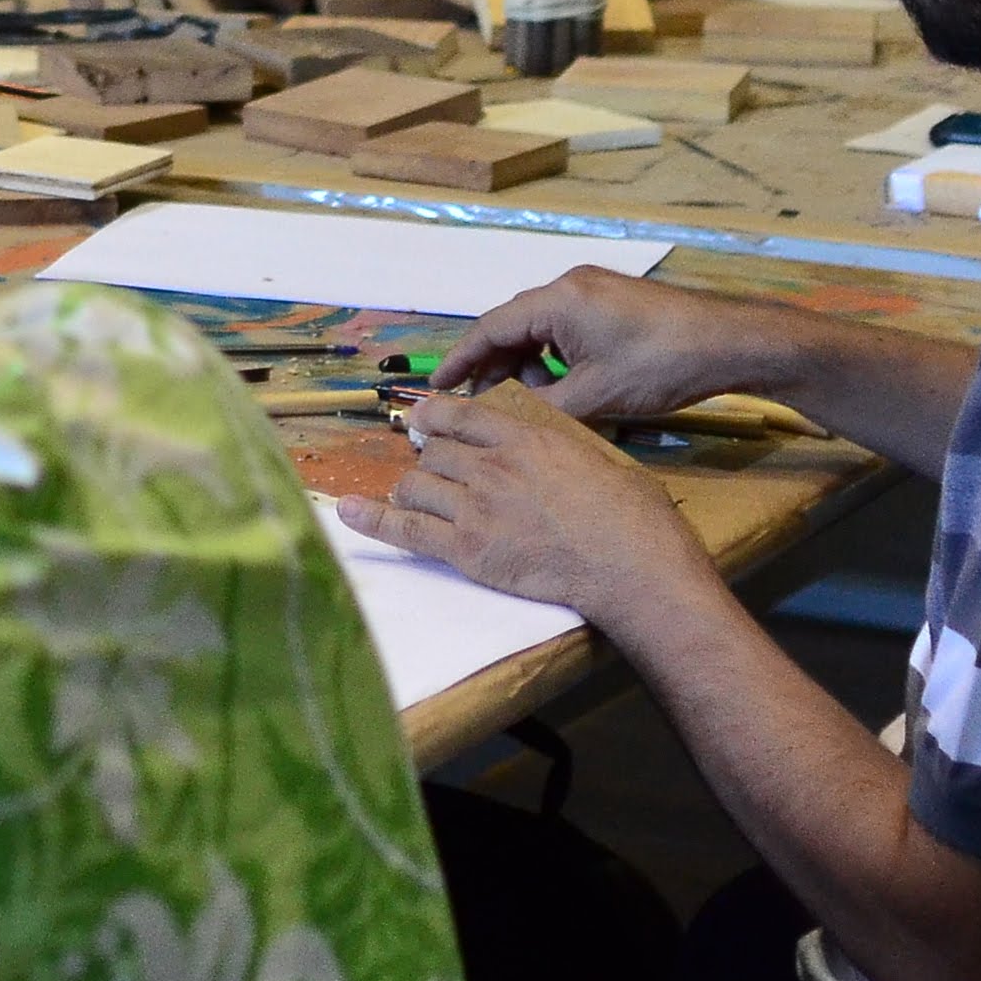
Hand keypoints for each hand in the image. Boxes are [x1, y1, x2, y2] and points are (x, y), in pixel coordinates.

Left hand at [339, 382, 727, 639]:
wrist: (628, 565)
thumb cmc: (631, 516)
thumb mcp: (595, 459)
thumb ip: (555, 447)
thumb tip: (539, 447)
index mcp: (524, 439)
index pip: (459, 415)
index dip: (434, 417)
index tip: (422, 422)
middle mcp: (491, 467)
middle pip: (433, 452)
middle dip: (430, 461)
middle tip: (435, 473)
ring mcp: (474, 508)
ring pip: (415, 486)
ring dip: (415, 492)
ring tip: (422, 500)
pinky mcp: (466, 550)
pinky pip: (406, 531)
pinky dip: (373, 521)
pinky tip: (349, 512)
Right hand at [431, 268, 783, 421]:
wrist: (733, 343)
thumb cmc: (662, 366)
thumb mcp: (595, 396)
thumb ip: (543, 407)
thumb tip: (508, 420)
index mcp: (557, 300)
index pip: (490, 328)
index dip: (461, 360)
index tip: (438, 387)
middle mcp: (571, 285)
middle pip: (514, 325)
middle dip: (495, 366)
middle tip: (485, 404)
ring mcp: (596, 290)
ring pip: (542, 328)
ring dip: (530, 364)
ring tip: (537, 400)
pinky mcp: (616, 301)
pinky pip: (568, 326)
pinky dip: (557, 355)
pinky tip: (570, 384)